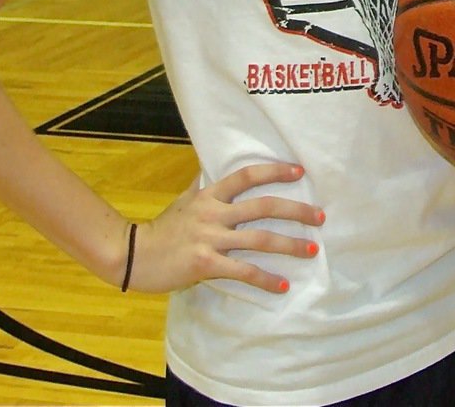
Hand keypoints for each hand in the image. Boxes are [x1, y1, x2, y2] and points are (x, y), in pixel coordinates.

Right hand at [125, 162, 323, 293]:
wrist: (133, 255)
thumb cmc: (162, 228)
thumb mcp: (184, 200)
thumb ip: (203, 187)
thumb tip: (213, 170)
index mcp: (210, 194)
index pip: (247, 175)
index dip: (274, 171)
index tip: (299, 172)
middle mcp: (214, 212)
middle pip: (264, 206)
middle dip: (296, 211)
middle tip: (320, 217)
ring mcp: (210, 238)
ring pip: (259, 239)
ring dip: (289, 245)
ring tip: (311, 250)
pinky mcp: (206, 264)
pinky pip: (243, 271)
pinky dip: (265, 278)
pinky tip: (282, 284)